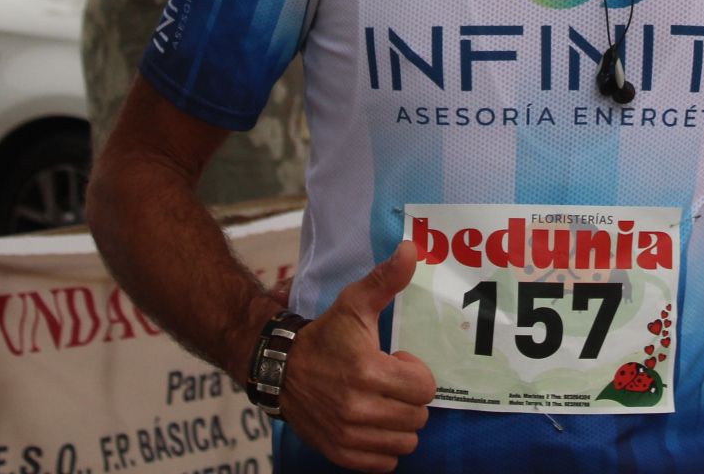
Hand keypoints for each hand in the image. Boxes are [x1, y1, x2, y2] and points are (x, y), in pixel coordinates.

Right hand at [279, 241, 435, 470]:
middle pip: (418, 416)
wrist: (278, 368)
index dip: (415, 372)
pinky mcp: (339, 452)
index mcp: (367, 371)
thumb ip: (385, 279)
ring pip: (406, 441)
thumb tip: (410, 249)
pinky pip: (385, 462)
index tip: (396, 361)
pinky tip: (372, 423)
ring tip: (382, 402)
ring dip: (400, 422)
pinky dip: (384, 446)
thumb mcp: (353, 303)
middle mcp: (358, 408)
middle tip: (389, 382)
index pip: (424, 387)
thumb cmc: (324, 335)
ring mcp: (348, 434)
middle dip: (410, 397)